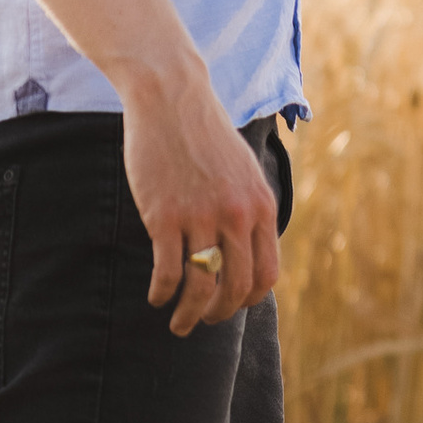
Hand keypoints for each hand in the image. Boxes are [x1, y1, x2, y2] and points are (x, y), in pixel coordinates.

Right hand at [123, 75, 281, 333]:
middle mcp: (237, 215)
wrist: (171, 98)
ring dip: (189, 315)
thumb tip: (249, 252)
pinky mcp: (164, 216)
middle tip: (203, 322)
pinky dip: (161, 293)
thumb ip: (250, 210)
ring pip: (201, 288)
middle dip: (219, 314)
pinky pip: (167, 271)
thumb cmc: (204, 135)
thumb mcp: (243, 171)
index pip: (266, 275)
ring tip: (178, 324)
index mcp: (261, 206)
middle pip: (235, 288)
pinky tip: (155, 296)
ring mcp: (200, 217)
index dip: (249, 300)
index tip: (232, 306)